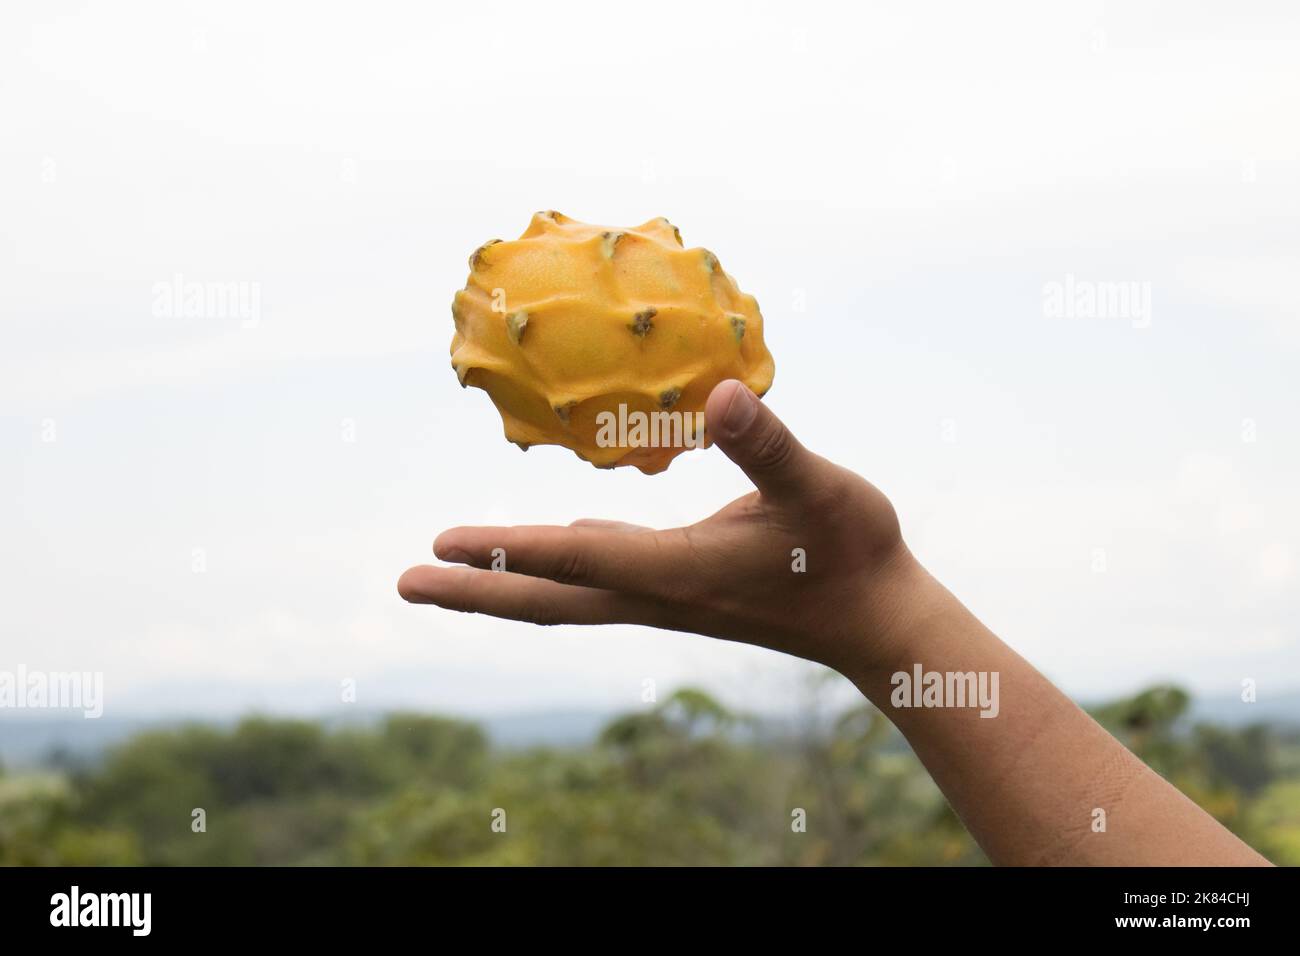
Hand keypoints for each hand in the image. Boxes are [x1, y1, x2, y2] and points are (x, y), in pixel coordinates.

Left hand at [398, 380, 917, 676]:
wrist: (879, 621)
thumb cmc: (853, 552)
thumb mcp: (819, 489)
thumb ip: (770, 446)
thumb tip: (722, 395)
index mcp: (677, 572)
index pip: (575, 560)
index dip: (507, 550)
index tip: (441, 543)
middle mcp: (657, 594)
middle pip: (545, 597)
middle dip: (473, 591)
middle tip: (404, 581)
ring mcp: (665, 597)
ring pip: (566, 592)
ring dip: (502, 582)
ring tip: (450, 570)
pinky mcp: (681, 590)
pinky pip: (599, 578)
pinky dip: (557, 564)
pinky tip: (557, 545)